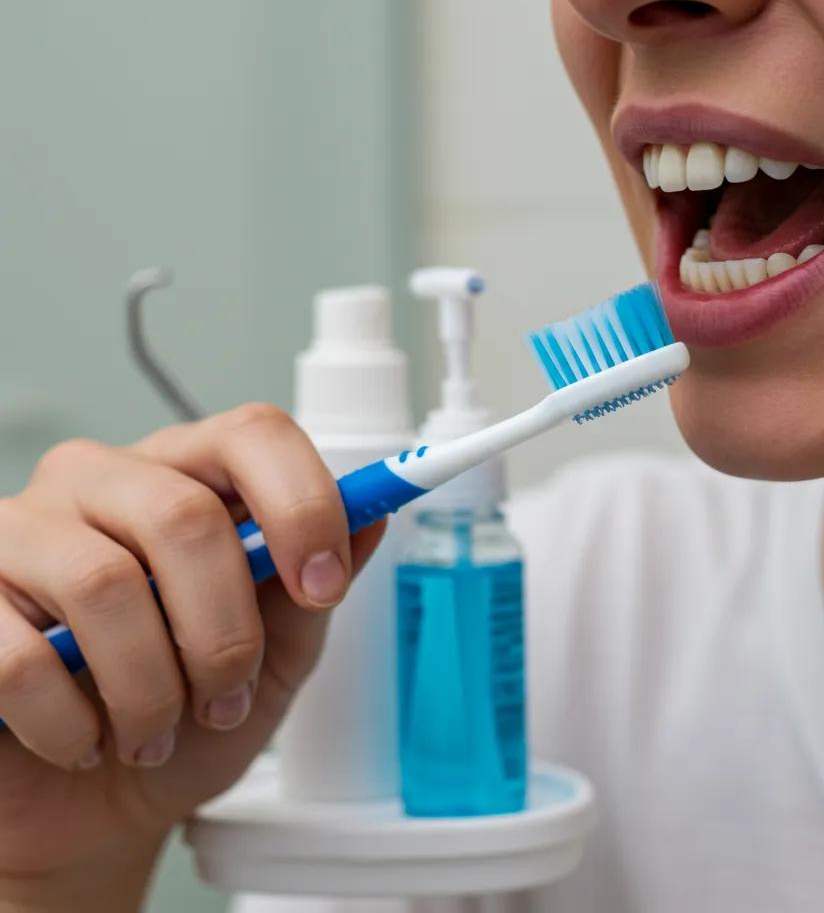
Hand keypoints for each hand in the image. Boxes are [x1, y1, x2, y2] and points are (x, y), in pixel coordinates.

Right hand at [0, 404, 384, 909]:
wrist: (95, 802)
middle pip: (185, 514)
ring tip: (159, 730)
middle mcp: (103, 483)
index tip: (324, 584)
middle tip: (229, 694)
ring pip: (105, 583)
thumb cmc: (189, 716)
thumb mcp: (277, 654)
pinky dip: (72, 722)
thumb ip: (315, 583)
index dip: (302, 503)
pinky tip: (85, 739)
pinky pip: (20, 656)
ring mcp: (20, 531)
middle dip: (224, 629)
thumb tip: (375, 517)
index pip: (253, 434)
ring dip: (153, 685)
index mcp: (188, 477)